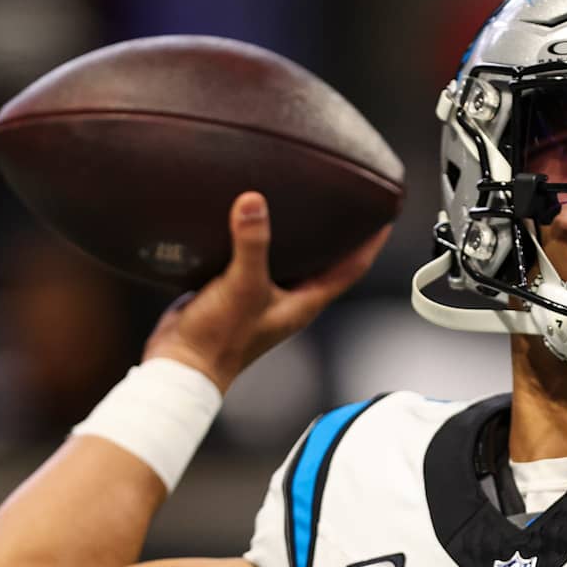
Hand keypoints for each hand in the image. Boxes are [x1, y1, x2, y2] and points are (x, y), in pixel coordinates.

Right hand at [145, 192, 389, 391]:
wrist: (182, 364)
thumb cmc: (219, 341)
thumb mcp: (242, 286)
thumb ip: (251, 244)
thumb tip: (254, 204)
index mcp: (305, 302)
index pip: (351, 269)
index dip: (371, 242)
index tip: (384, 216)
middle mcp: (290, 299)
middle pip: (327, 262)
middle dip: (339, 234)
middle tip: (349, 202)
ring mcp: (264, 296)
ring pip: (292, 259)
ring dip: (300, 235)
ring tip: (304, 203)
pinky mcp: (238, 290)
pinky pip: (257, 258)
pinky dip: (260, 239)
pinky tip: (251, 220)